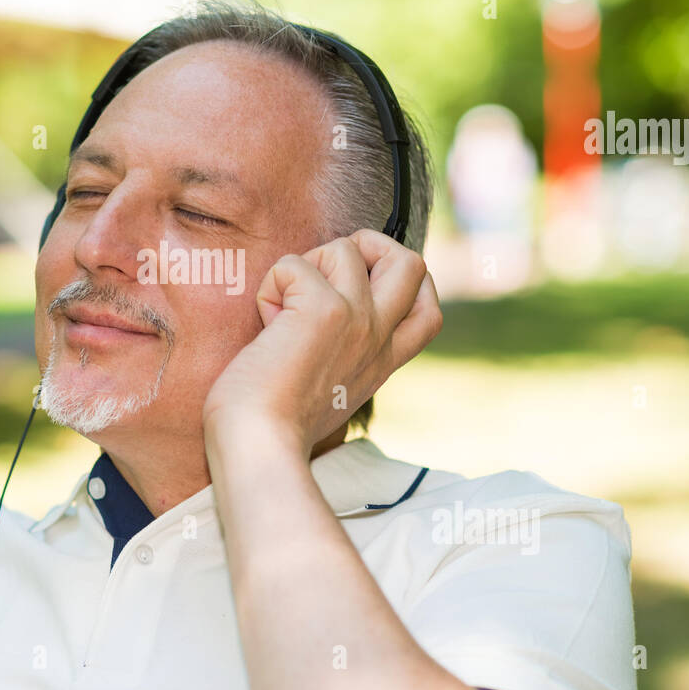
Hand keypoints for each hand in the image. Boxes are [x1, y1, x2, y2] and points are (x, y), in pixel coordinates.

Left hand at [201, 229, 440, 452]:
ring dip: (306, 265)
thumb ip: (341, 355)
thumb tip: (314, 317)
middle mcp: (379, 337)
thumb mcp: (330, 388)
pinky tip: (265, 321)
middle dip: (370, 245)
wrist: (260, 444)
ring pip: (346, 249)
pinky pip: (295, 264)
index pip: (428, 309)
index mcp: (382, 361)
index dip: (406, 283)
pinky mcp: (324, 310)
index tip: (363, 288)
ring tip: (282, 305)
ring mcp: (358, 320)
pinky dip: (272, 284)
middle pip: (412, 262)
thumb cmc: (276, 424)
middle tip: (326, 273)